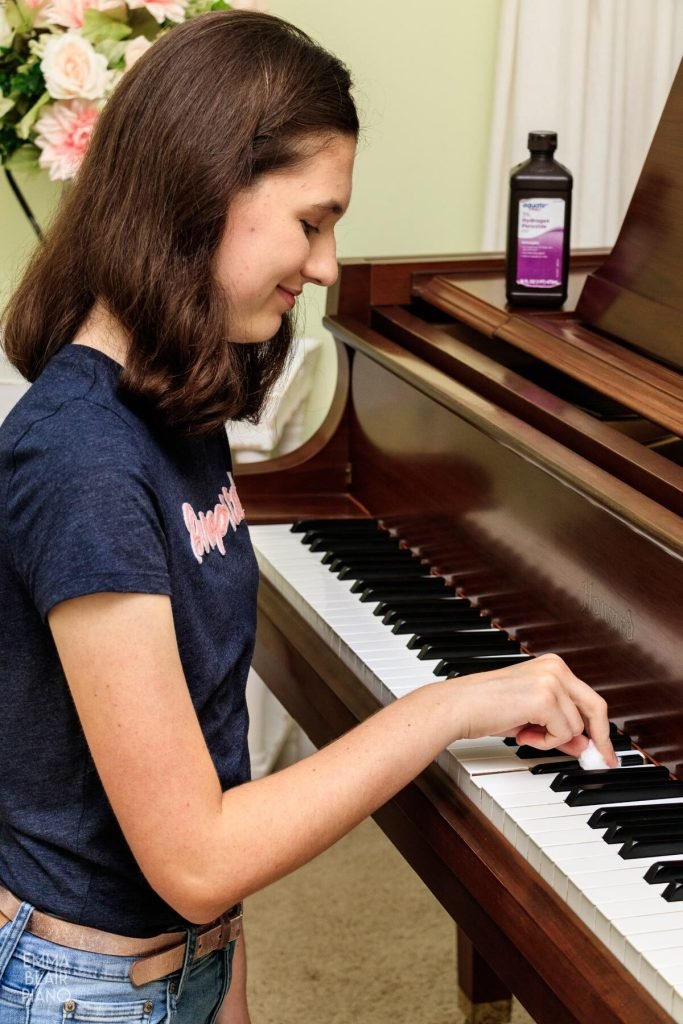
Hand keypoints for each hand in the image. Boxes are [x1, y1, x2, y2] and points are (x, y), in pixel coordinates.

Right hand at [452, 652, 616, 765]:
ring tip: (525, 733)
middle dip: (599, 739)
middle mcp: (556, 669)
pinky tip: (523, 733)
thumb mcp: (530, 718)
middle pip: (596, 708)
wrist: (460, 707)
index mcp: (553, 666)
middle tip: (602, 761)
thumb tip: (584, 746)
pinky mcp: (546, 698)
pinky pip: (562, 734)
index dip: (599, 728)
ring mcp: (552, 682)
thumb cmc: (486, 707)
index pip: (588, 698)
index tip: (605, 750)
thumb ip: (559, 727)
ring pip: (576, 727)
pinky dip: (545, 742)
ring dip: (553, 739)